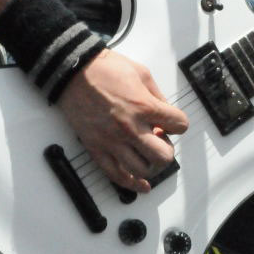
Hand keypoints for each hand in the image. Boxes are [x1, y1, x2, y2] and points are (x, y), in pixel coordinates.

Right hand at [58, 48, 188, 192]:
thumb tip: (165, 111)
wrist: (74, 71)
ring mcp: (112, 141)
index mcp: (143, 106)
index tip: (172, 122)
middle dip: (167, 149)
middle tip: (160, 140)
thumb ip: (157, 94)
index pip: (179, 125)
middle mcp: (130, 127)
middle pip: (163, 156)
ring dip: (150, 164)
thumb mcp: (141, 72)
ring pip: (142, 170)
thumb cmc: (105, 68)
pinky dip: (132, 184)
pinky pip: (117, 176)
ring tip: (146, 153)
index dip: (178, 124)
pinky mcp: (96, 148)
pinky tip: (140, 184)